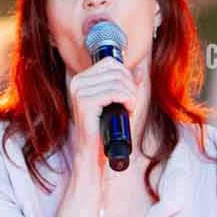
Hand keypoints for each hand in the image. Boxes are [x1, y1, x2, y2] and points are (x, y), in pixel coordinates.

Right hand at [64, 51, 143, 169]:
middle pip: (115, 70)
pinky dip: (127, 100)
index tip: (130, 93)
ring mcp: (79, 92)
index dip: (127, 75)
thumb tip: (139, 69)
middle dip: (130, 86)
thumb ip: (126, 84)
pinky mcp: (85, 103)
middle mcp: (77, 82)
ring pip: (117, 81)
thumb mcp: (117, 102)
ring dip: (130, 95)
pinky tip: (128, 110)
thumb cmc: (104, 130)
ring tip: (130, 109)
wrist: (93, 154)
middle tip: (132, 103)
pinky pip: (115, 92)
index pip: (110, 63)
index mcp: (81, 79)